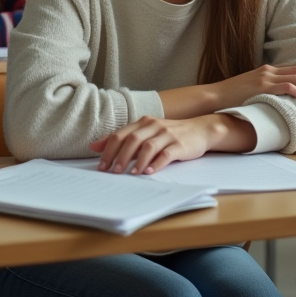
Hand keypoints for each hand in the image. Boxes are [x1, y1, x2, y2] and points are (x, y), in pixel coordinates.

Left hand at [89, 114, 252, 174]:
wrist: (200, 129)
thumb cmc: (169, 134)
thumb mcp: (145, 133)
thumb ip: (123, 139)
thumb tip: (94, 146)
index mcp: (142, 122)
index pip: (120, 135)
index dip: (109, 150)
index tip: (101, 165)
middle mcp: (153, 126)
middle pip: (132, 140)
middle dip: (120, 157)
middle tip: (113, 172)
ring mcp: (167, 135)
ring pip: (148, 146)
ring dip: (137, 161)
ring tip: (130, 174)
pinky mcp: (180, 145)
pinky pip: (166, 154)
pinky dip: (156, 164)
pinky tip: (149, 172)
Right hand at [203, 64, 295, 110]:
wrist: (214, 96)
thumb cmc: (232, 97)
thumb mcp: (252, 90)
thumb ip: (266, 91)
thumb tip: (280, 100)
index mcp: (266, 71)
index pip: (293, 69)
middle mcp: (267, 71)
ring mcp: (264, 78)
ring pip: (295, 78)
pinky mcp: (261, 87)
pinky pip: (285, 87)